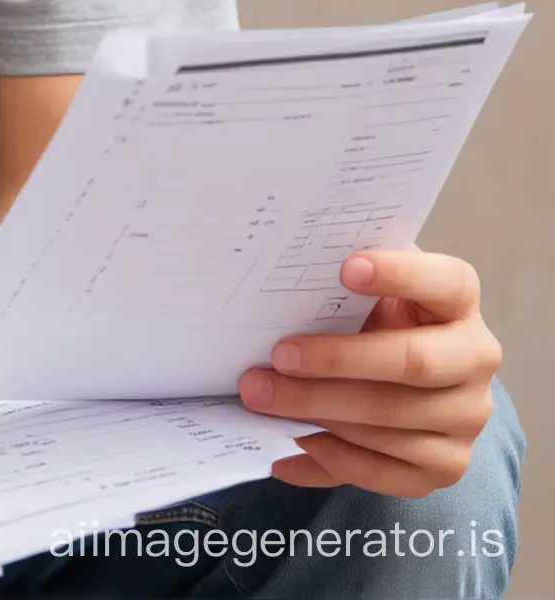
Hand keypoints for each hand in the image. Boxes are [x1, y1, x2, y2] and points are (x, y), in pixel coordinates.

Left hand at [238, 248, 501, 496]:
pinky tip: (290, 438)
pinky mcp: (445, 466)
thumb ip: (347, 280)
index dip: (399, 274)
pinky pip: (382, 470)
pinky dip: (330, 455)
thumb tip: (280, 286)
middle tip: (277, 356)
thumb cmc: (381, 313)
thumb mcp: (374, 285)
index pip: (445, 282)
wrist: (416, 370)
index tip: (345, 269)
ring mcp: (466, 420)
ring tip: (262, 397)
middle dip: (337, 360)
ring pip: (390, 423)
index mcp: (460, 300)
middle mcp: (476, 360)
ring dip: (317, 410)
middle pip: (413, 363)